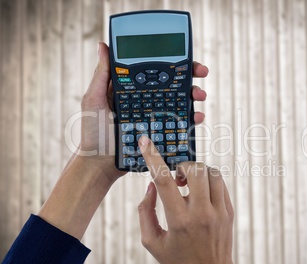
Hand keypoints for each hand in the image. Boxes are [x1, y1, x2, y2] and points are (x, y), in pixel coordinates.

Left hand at [78, 42, 208, 179]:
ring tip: (200, 95)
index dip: (170, 61)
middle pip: (171, 84)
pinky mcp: (160, 132)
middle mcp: (145, 100)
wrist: (100, 164)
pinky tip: (196, 117)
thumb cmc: (93, 132)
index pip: (153, 70)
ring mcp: (154, 116)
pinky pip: (179, 123)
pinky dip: (191, 119)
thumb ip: (101, 75)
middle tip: (201, 72)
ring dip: (194, 96)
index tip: (184, 57)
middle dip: (189, 76)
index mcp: (131, 89)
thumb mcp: (94, 100)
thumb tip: (103, 46)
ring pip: (179, 102)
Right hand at [137, 137, 240, 263]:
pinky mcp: (228, 211)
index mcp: (179, 221)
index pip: (164, 180)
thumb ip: (146, 211)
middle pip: (194, 169)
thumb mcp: (152, 241)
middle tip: (176, 177)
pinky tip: (200, 193)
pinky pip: (220, 183)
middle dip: (182, 165)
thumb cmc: (178, 260)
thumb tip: (151, 185)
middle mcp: (201, 213)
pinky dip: (208, 180)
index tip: (146, 142)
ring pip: (211, 172)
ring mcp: (219, 211)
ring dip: (196, 171)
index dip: (153, 157)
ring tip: (188, 184)